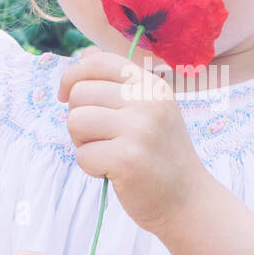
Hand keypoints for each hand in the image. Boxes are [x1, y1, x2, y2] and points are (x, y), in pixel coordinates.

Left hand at [58, 44, 207, 235]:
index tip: (66, 96)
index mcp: (151, 85)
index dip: (72, 76)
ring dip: (82, 142)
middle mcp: (148, 101)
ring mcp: (139, 129)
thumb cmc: (160, 154)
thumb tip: (84, 54)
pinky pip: (82, 154)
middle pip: (79, 93)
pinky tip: (114, 171)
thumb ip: (118, 83)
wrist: (187, 200)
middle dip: (79, 118)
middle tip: (102, 138)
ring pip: (75, 121)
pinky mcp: (127, 159)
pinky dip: (90, 167)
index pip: (98, 61)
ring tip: (107, 153)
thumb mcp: (149, 109)